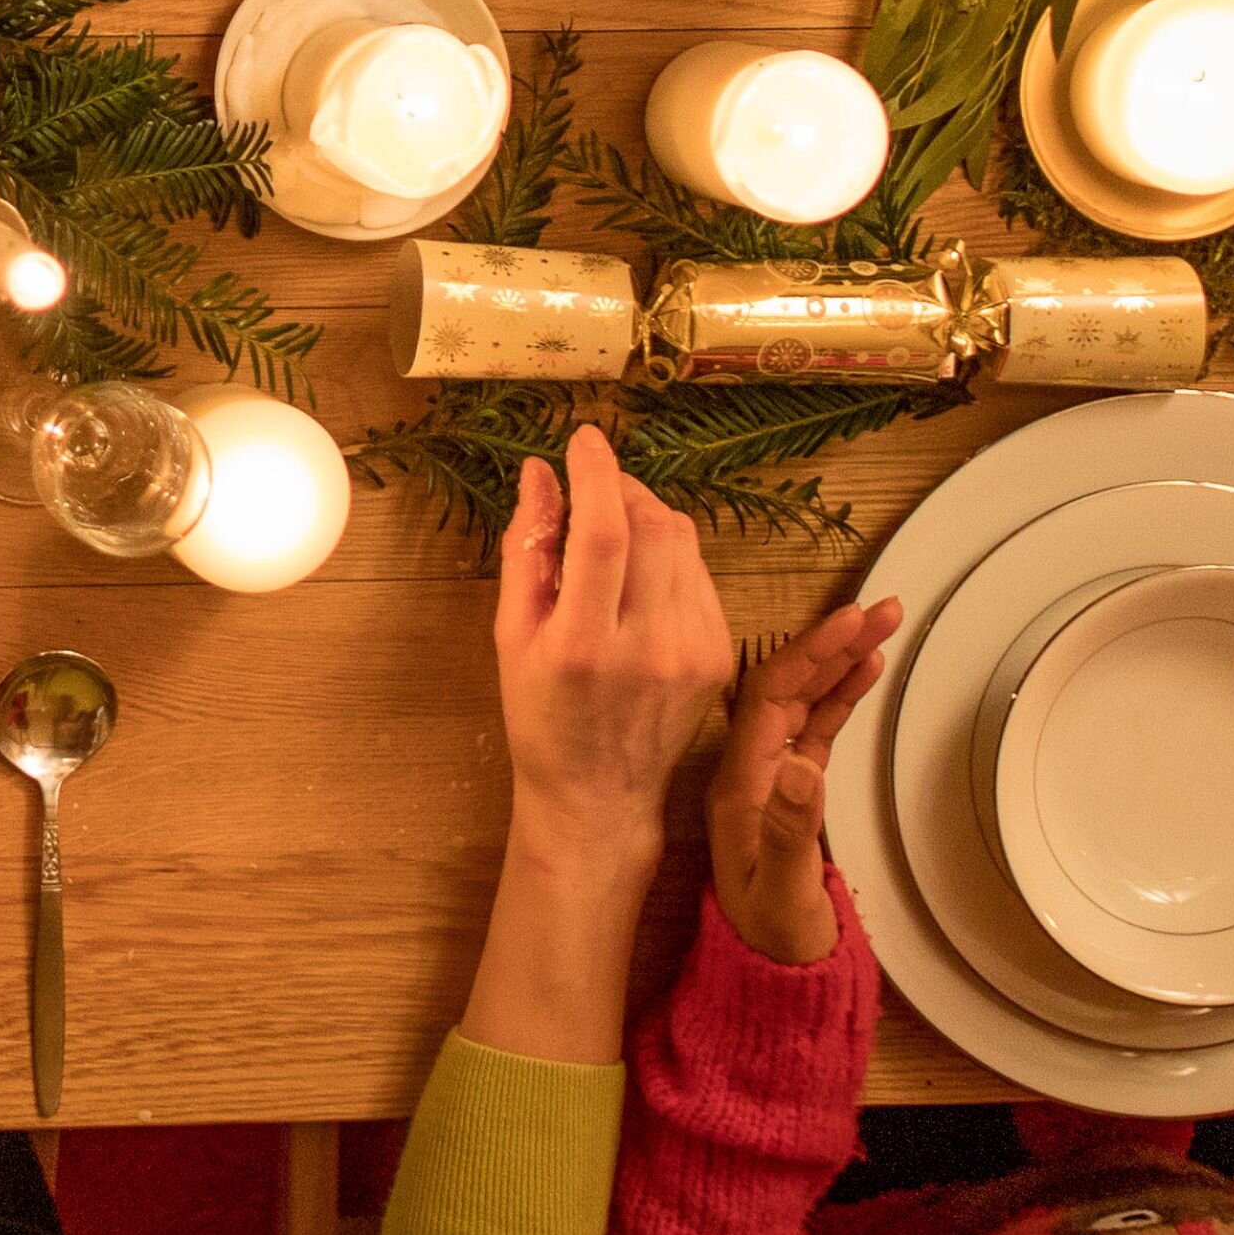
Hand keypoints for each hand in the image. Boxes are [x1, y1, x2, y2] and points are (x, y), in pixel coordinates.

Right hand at [492, 426, 736, 873]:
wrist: (600, 794)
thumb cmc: (541, 717)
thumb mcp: (512, 635)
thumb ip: (526, 549)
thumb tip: (538, 472)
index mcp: (583, 644)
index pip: (603, 533)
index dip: (596, 474)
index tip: (583, 440)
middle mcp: (648, 646)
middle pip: (652, 527)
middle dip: (622, 489)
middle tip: (593, 487)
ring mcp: (694, 651)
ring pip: (684, 541)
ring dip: (648, 515)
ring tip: (614, 530)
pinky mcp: (720, 654)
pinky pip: (699, 573)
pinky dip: (670, 556)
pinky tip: (642, 578)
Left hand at [707, 597, 900, 966]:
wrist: (768, 974)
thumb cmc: (773, 941)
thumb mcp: (784, 893)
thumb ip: (792, 831)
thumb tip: (802, 765)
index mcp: (739, 784)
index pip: (769, 698)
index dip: (808, 654)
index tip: (849, 621)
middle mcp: (749, 771)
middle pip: (787, 686)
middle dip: (833, 643)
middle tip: (884, 607)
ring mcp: (772, 777)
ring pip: (805, 700)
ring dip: (842, 660)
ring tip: (886, 622)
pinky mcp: (794, 788)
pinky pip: (816, 726)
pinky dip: (842, 694)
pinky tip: (868, 669)